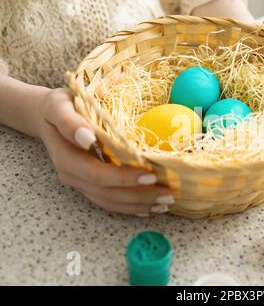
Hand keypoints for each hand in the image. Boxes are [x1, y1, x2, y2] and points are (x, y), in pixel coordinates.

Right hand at [37, 88, 173, 215]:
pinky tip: (150, 207)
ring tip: (166, 203)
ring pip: (111, 201)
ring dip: (139, 205)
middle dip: (140, 196)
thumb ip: (69, 121)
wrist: (46, 117)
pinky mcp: (89, 185)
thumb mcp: (59, 105)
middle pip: (108, 194)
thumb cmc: (59, 106)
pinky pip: (109, 201)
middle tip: (168, 194)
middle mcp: (73, 175)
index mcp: (66, 158)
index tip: (151, 176)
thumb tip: (88, 137)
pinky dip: (131, 206)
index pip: (98, 175)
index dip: (125, 178)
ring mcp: (80, 183)